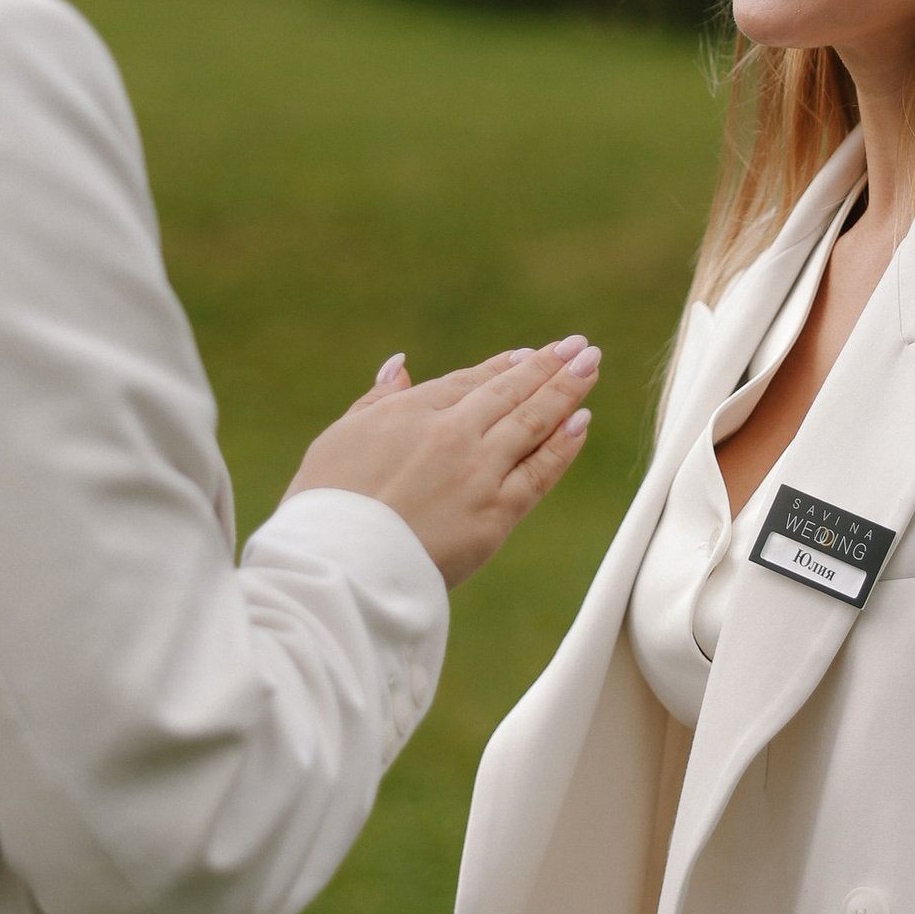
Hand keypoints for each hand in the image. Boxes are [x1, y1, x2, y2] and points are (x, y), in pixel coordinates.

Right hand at [286, 340, 599, 585]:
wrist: (337, 566)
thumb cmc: (324, 510)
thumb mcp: (337, 440)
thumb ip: (374, 401)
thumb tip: (400, 365)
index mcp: (408, 412)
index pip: (469, 382)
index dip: (503, 367)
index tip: (528, 355)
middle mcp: (450, 433)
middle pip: (509, 392)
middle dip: (547, 366)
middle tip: (578, 347)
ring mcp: (478, 471)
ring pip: (532, 422)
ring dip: (566, 390)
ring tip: (590, 365)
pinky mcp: (496, 513)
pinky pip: (540, 471)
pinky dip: (563, 445)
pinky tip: (581, 421)